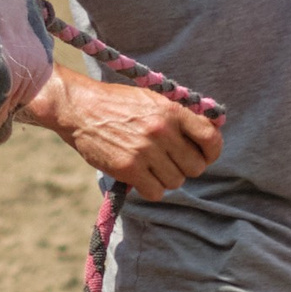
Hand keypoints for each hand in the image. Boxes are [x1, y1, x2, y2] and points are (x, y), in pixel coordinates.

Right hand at [18, 63, 220, 201]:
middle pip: (195, 166)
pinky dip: (150, 189)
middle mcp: (162, 131)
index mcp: (171, 111)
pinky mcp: (129, 169)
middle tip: (170, 162)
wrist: (79, 108)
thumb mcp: (151, 99)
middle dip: (186, 167)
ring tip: (151, 168)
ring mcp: (146, 151)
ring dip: (166, 178)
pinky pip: (156, 192)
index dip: (212, 151)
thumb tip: (209, 130)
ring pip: (176, 181)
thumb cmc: (115, 103)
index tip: (204, 155)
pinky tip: (141, 178)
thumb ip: (178, 115)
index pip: (210, 138)